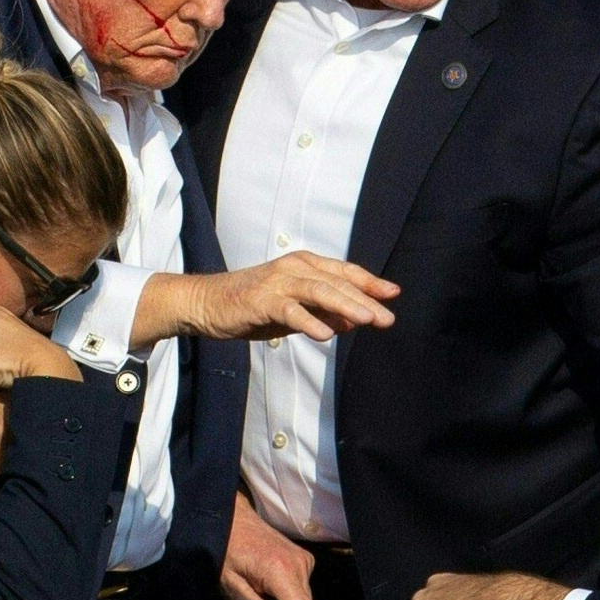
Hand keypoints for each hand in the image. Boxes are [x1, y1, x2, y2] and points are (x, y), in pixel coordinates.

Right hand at [161, 253, 397, 344]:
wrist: (206, 303)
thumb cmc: (250, 305)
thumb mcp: (293, 310)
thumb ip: (322, 312)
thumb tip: (353, 321)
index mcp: (303, 265)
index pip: (343, 272)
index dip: (369, 283)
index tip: (393, 294)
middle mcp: (293, 268)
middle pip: (336, 283)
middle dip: (365, 301)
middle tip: (387, 318)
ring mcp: (276, 282)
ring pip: (318, 291)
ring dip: (345, 305)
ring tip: (367, 320)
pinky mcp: (261, 300)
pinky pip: (289, 310)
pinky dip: (308, 321)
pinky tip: (326, 335)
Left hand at [219, 492, 316, 599]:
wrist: (230, 518)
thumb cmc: (225, 551)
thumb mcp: (230, 585)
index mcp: (279, 570)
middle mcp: (298, 563)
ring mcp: (304, 559)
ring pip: (306, 599)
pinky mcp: (304, 558)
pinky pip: (304, 588)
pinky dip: (292, 598)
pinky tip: (272, 594)